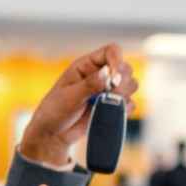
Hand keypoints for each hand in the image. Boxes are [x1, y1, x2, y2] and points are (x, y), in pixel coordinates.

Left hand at [19, 44, 138, 167]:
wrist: (54, 134)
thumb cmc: (55, 111)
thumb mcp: (68, 97)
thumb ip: (89, 85)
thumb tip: (107, 74)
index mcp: (87, 66)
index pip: (111, 52)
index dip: (117, 61)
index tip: (114, 78)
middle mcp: (100, 75)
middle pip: (125, 68)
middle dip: (123, 81)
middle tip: (110, 94)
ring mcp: (107, 91)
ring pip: (131, 84)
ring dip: (124, 94)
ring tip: (107, 104)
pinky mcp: (112, 106)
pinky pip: (129, 103)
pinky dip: (125, 108)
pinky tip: (111, 113)